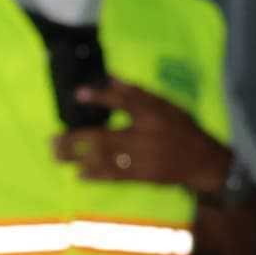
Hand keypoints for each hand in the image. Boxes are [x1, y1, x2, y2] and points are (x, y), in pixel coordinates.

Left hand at [54, 82, 232, 196]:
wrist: (203, 161)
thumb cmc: (181, 128)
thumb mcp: (165, 105)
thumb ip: (138, 93)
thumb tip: (112, 77)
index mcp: (153, 115)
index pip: (126, 102)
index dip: (102, 97)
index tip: (79, 94)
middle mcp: (146, 137)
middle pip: (105, 138)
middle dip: (75, 140)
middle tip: (53, 140)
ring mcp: (143, 159)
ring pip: (106, 159)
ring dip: (79, 158)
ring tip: (57, 156)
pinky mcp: (143, 176)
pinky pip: (116, 176)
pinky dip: (96, 175)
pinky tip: (79, 175)